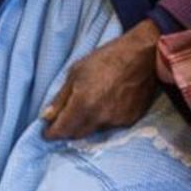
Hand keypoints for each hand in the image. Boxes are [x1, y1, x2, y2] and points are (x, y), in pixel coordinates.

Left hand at [42, 20, 162, 140]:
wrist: (144, 55)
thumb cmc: (107, 58)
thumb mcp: (76, 72)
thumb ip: (61, 98)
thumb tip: (46, 117)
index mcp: (83, 104)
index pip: (61, 130)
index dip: (51, 133)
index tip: (47, 132)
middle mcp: (99, 117)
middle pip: (77, 134)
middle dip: (67, 130)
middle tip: (64, 120)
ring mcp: (117, 120)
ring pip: (95, 130)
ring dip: (87, 124)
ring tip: (90, 108)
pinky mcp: (131, 119)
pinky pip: (111, 125)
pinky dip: (105, 119)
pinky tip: (108, 105)